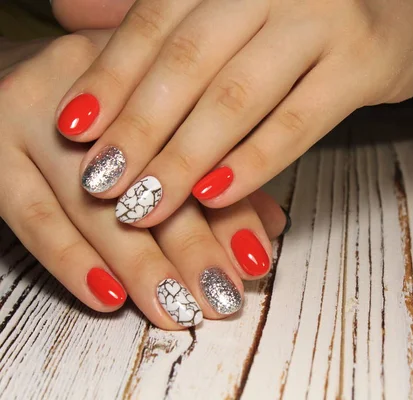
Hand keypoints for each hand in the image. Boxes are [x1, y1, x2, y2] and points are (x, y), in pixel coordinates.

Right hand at [1, 31, 287, 329]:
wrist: (14, 74)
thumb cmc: (108, 110)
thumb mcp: (164, 120)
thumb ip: (216, 171)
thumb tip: (270, 227)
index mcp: (149, 65)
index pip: (198, 146)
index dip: (230, 206)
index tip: (255, 260)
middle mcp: (92, 80)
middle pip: (150, 173)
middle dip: (192, 245)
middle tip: (221, 296)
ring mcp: (32, 111)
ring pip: (93, 202)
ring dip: (140, 264)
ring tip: (176, 310)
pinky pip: (31, 215)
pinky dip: (72, 262)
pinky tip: (109, 297)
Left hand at [55, 0, 412, 226]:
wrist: (412, 8)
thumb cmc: (309, 11)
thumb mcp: (239, 1)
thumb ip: (166, 13)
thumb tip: (70, 16)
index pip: (156, 21)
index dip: (111, 77)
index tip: (73, 130)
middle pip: (190, 61)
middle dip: (139, 129)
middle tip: (100, 185)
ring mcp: (325, 18)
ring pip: (238, 96)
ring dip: (184, 158)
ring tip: (144, 204)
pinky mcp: (366, 61)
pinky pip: (298, 121)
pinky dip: (253, 162)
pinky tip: (214, 197)